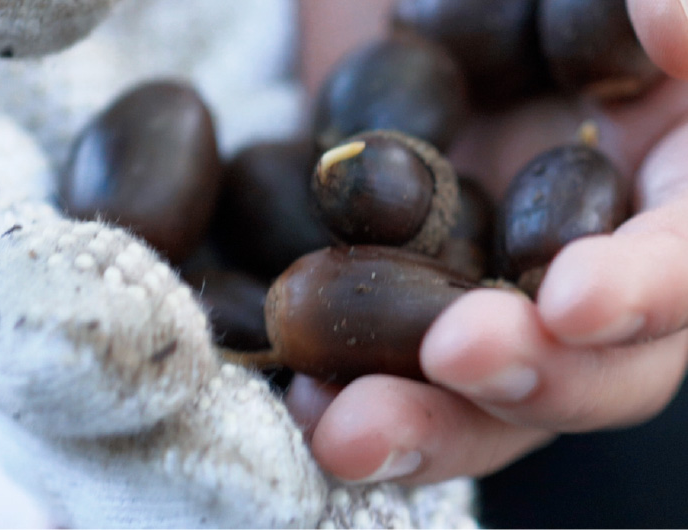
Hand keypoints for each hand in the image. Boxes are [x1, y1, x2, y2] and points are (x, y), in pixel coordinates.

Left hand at [289, 0, 687, 484]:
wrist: (394, 10)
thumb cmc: (489, 1)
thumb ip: (632, 14)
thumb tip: (671, 26)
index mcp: (660, 182)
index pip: (682, 262)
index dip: (644, 292)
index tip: (571, 300)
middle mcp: (582, 260)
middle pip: (599, 369)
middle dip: (533, 378)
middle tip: (455, 357)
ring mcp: (487, 297)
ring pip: (486, 402)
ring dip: (426, 424)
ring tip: (348, 432)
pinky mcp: (399, 314)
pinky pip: (388, 381)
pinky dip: (349, 399)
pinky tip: (305, 403)